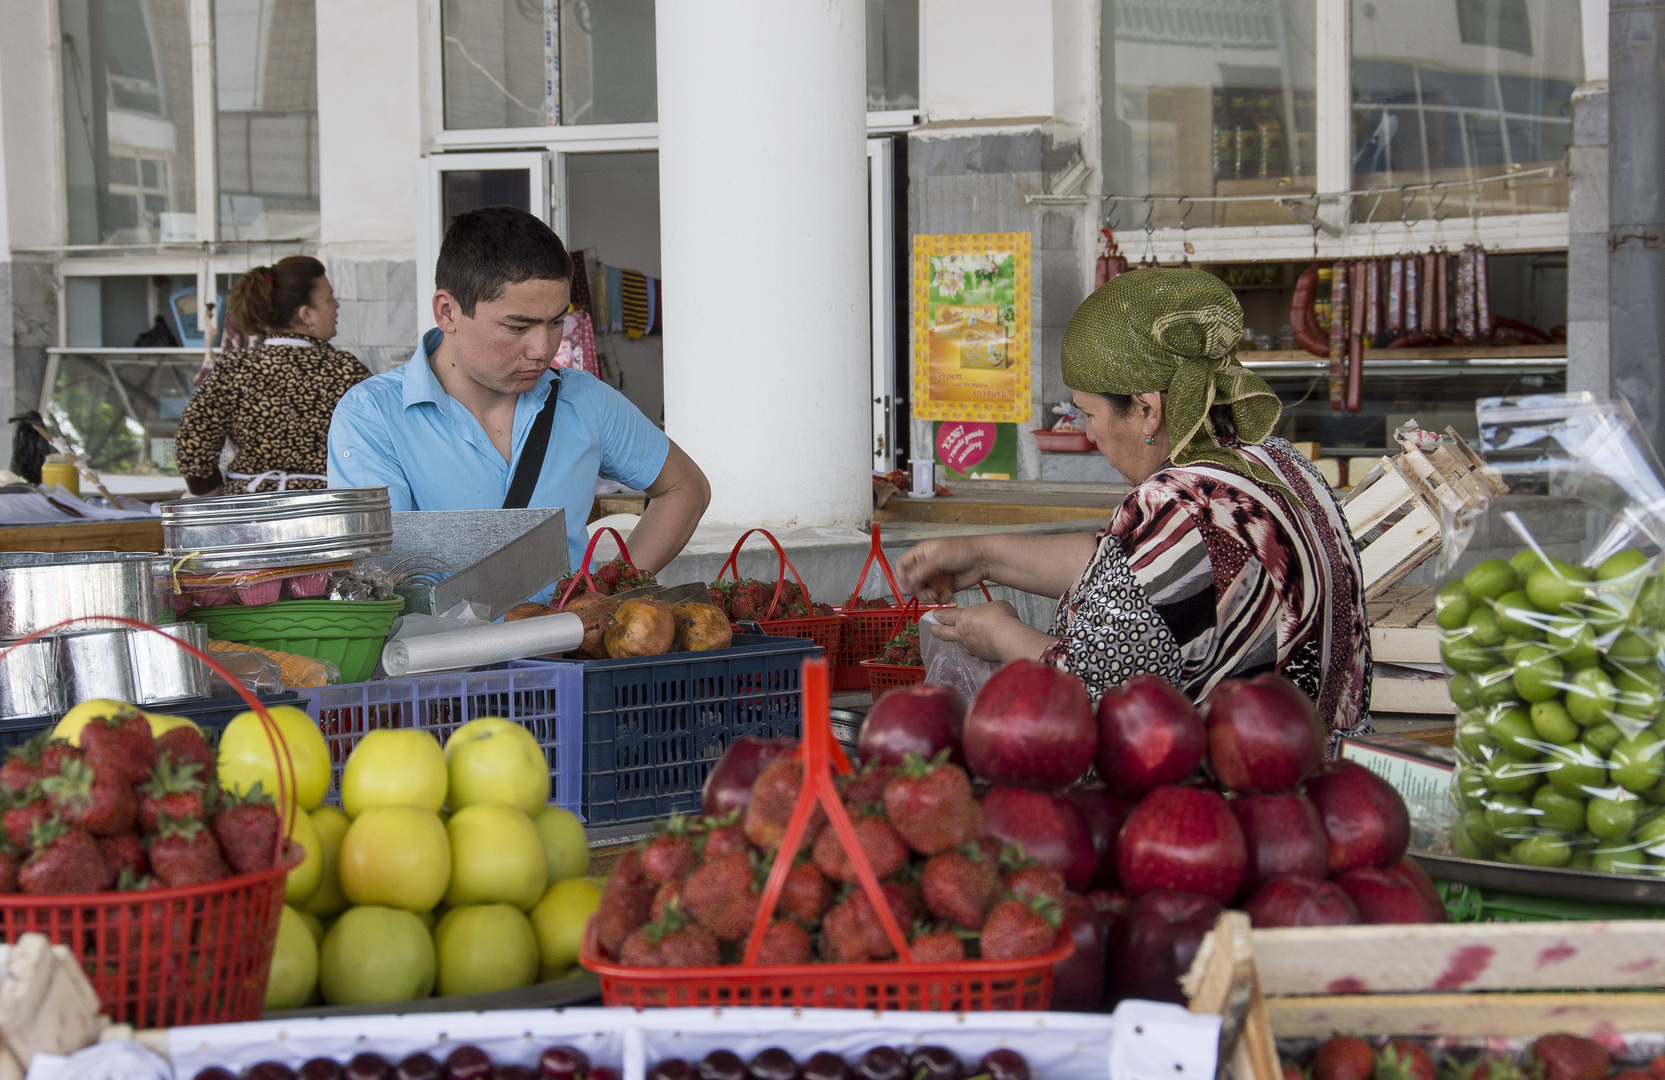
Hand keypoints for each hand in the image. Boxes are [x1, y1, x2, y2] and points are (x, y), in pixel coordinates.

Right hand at [896, 538, 985, 601]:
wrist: (983, 559)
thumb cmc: (962, 550)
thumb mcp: (939, 558)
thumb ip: (922, 570)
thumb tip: (908, 581)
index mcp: (921, 553)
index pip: (902, 565)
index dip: (903, 577)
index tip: (910, 586)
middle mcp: (926, 565)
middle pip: (912, 582)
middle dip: (919, 590)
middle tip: (928, 593)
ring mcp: (935, 576)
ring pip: (923, 591)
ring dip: (930, 595)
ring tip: (939, 594)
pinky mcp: (945, 586)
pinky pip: (936, 596)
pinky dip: (941, 597)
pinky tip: (949, 593)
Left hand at [929, 601, 1052, 662]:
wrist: (1007, 638)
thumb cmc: (1000, 618)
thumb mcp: (995, 605)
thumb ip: (988, 611)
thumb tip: (992, 616)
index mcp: (963, 617)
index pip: (946, 616)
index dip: (939, 615)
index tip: (934, 615)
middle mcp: (962, 633)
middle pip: (944, 633)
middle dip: (936, 630)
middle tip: (932, 629)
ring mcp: (970, 646)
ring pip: (962, 644)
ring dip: (963, 641)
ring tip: (967, 639)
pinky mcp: (980, 656)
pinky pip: (977, 651)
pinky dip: (980, 648)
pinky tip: (987, 645)